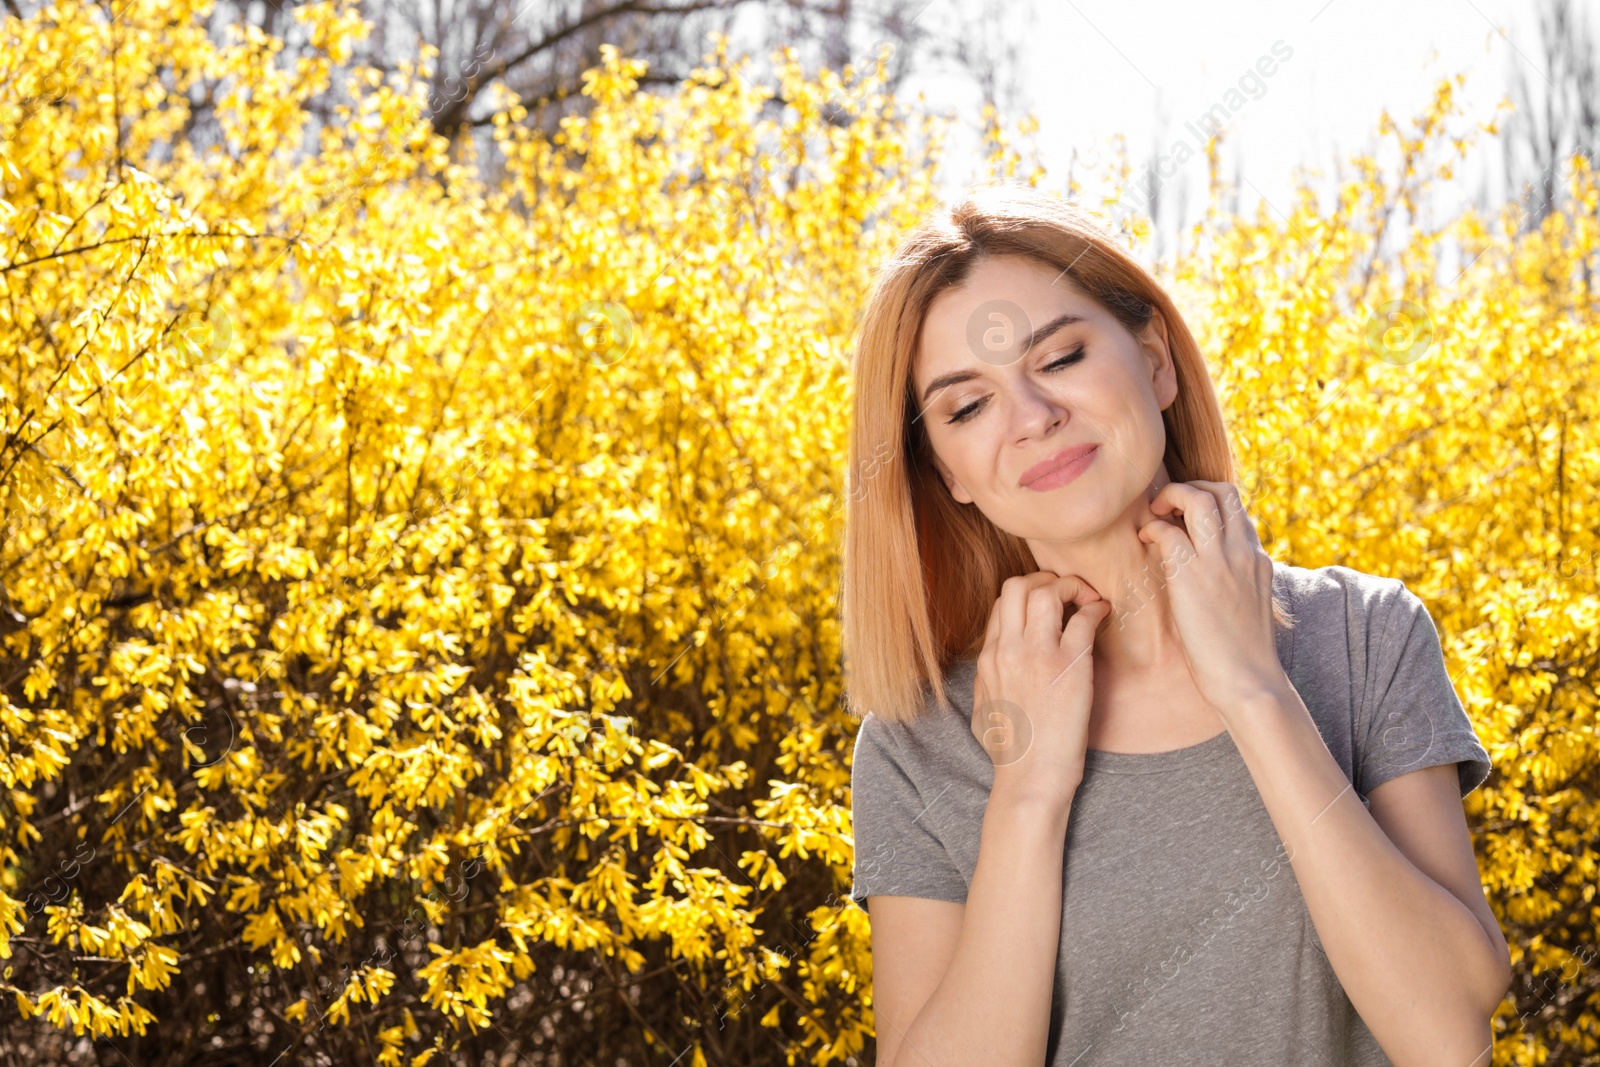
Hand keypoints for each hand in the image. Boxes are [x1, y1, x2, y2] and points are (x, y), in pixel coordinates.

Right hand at [971, 571, 1110, 807]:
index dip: (1028, 593)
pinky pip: (1083, 618)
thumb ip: (987, 678)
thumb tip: (992, 665)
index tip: (1049, 604)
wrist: (1030, 779)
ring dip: (1071, 586)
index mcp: (988, 659)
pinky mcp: (1069, 667)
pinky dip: (1096, 608)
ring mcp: (1037, 655)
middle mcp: (1007, 650)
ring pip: (1045, 591)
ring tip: (1087, 598)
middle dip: (1045, 578)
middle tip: (1067, 592)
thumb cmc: (1012, 751)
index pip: (1002, 604)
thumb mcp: (983, 707)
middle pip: (1017, 585)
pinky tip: (1103, 614)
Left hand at [1136, 479, 1288, 711]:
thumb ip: (1236, 580)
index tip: (1185, 515)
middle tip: (1166, 507)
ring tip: (1153, 514)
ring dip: (1170, 496)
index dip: (1208, 499)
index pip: (1237, 507)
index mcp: (1257, 559)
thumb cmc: (1242, 654)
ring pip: (1198, 499)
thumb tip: (1212, 575)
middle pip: (1222, 490)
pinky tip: (1145, 541)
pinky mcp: (1193, 578)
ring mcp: (1220, 562)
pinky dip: (1152, 529)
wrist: (1249, 682)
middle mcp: (1242, 552)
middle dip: (1190, 487)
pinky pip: (1168, 532)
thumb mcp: (1248, 606)